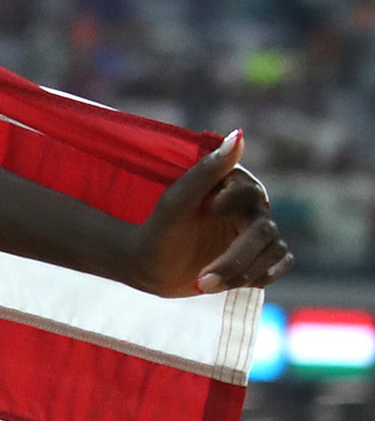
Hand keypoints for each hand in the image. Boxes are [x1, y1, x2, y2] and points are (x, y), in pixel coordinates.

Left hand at [128, 129, 289, 295]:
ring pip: (273, 254)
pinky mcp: (257, 259)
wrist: (147, 264)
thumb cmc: (158, 227)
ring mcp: (255, 235)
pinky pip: (274, 269)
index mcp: (235, 187)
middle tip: (202, 279)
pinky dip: (256, 279)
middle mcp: (251, 209)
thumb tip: (239, 135)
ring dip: (240, 273)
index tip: (206, 210)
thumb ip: (207, 170)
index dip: (230, 204)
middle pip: (264, 232)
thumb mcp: (177, 199)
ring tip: (203, 284)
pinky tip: (227, 284)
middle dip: (235, 258)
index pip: (250, 193)